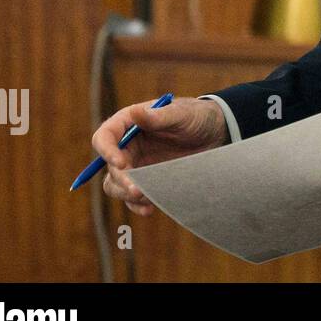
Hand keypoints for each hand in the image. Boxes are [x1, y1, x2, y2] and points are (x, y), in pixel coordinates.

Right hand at [92, 97, 228, 215]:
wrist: (216, 133)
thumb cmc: (196, 116)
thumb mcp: (181, 114)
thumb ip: (158, 116)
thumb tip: (134, 112)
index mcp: (129, 123)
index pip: (104, 137)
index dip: (107, 151)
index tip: (120, 164)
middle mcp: (127, 145)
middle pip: (110, 166)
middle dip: (121, 180)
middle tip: (137, 190)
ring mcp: (136, 164)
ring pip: (116, 184)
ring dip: (125, 194)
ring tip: (146, 198)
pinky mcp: (147, 180)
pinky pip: (132, 197)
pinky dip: (138, 205)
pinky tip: (150, 208)